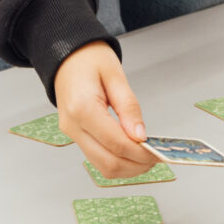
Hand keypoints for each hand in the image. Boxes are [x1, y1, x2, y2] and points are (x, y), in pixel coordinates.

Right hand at [55, 41, 154, 177]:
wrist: (67, 56)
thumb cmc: (89, 59)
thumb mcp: (116, 76)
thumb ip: (129, 107)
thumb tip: (140, 136)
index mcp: (82, 108)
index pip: (115, 143)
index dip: (139, 153)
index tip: (157, 152)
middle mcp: (73, 126)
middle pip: (108, 162)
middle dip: (136, 165)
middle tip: (156, 157)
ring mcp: (72, 133)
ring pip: (102, 167)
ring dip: (127, 168)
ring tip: (147, 157)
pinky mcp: (75, 136)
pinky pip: (97, 158)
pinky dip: (117, 161)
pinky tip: (132, 153)